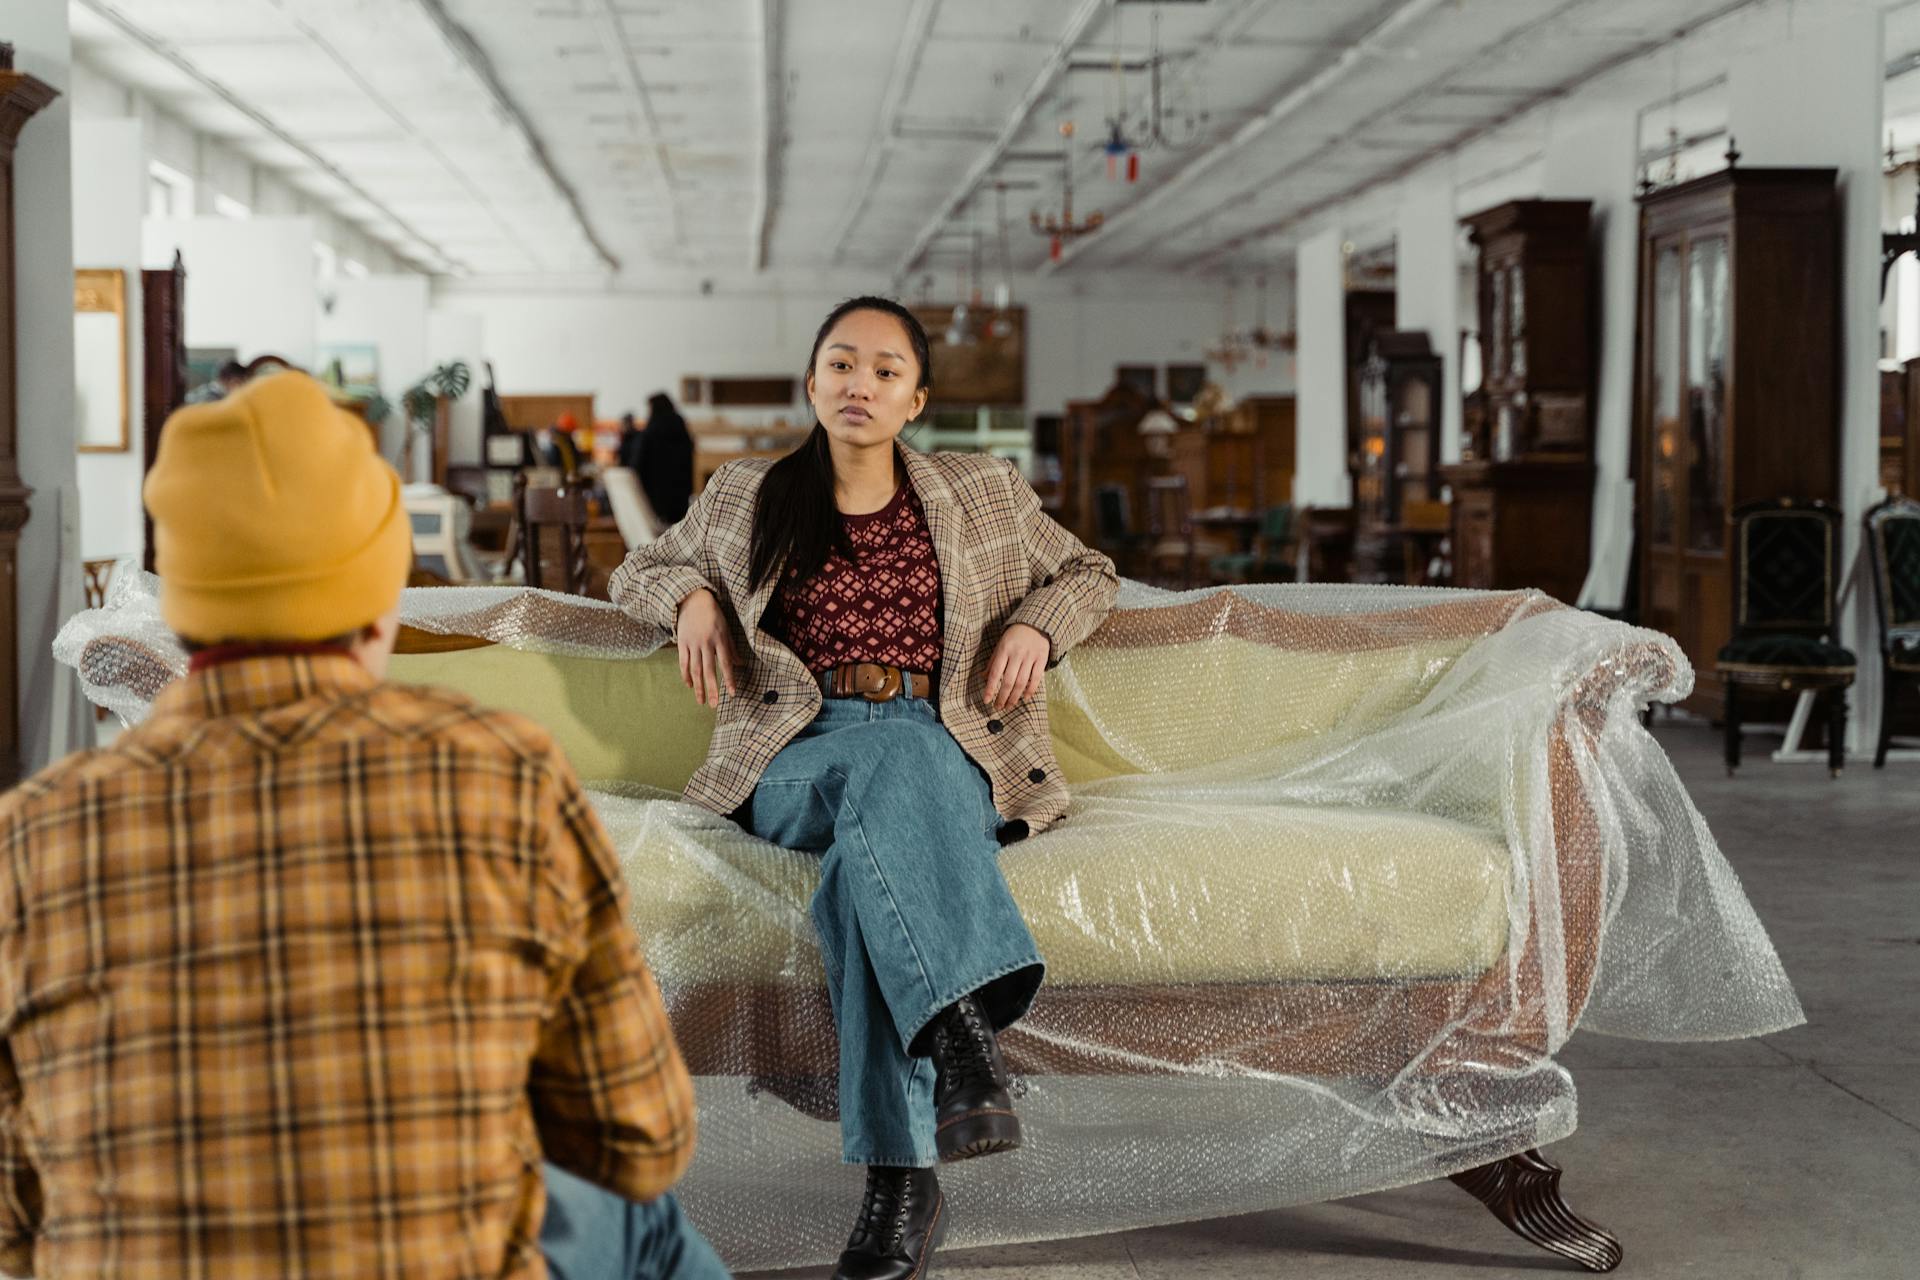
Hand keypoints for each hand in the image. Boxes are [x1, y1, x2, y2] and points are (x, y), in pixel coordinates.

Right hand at [675, 589, 737, 707]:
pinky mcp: (682, 643)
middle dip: (712, 689)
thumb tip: (740, 664)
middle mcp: (706, 643)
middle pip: (708, 670)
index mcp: (719, 639)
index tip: (732, 693)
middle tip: (714, 705)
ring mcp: (692, 643)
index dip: (729, 679)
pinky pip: (683, 662)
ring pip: (695, 669)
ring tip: (701, 701)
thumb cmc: (713, 615)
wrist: (693, 599)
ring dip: (698, 687)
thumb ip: (731, 648)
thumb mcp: (726, 629)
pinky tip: (689, 685)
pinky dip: (685, 675)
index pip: (725, 663)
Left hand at [983, 623, 1049, 712]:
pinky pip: (1036, 678)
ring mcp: (1030, 657)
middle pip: (1008, 681)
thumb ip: (993, 661)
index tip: (986, 700)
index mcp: (1004, 650)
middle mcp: (1017, 654)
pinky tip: (1024, 698)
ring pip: (1021, 682)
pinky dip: (1030, 690)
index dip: (990, 688)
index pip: (995, 673)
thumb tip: (983, 677)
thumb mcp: (1001, 644)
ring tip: (1009, 706)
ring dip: (1014, 697)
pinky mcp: (1042, 659)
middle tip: (998, 707)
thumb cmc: (1015, 635)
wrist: (1036, 623)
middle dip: (1002, 697)